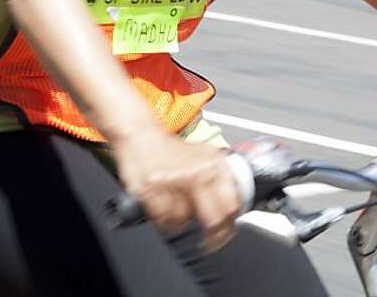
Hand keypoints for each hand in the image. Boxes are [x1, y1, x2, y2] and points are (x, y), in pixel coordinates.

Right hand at [114, 129, 241, 251]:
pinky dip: (164, 220)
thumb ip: (221, 179)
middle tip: (209, 241)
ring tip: (178, 210)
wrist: (140, 135)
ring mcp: (173, 182)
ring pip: (185, 222)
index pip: (232, 204)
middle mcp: (196, 173)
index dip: (231, 225)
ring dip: (182, 223)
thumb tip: (235, 207)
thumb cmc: (172, 149)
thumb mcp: (205, 156)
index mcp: (214, 164)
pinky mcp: (151, 190)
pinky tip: (164, 208)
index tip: (227, 232)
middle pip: (213, 220)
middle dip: (212, 237)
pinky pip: (163, 220)